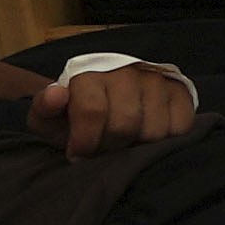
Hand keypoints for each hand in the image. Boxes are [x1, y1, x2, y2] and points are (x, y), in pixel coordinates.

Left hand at [35, 56, 206, 157]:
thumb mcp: (48, 117)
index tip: (78, 154)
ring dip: (137, 147)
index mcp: (91, 72)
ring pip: (154, 130)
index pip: (93, 111)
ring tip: (124, 144)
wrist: (102, 102)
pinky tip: (146, 138)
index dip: (85, 142)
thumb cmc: (72, 117)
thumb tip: (57, 94)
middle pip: (126, 124)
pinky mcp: (180, 91)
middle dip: (111, 147)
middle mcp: (127, 70)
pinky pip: (180, 127)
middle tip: (103, 149)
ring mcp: (156, 79)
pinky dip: (165, 141)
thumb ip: (44, 108)